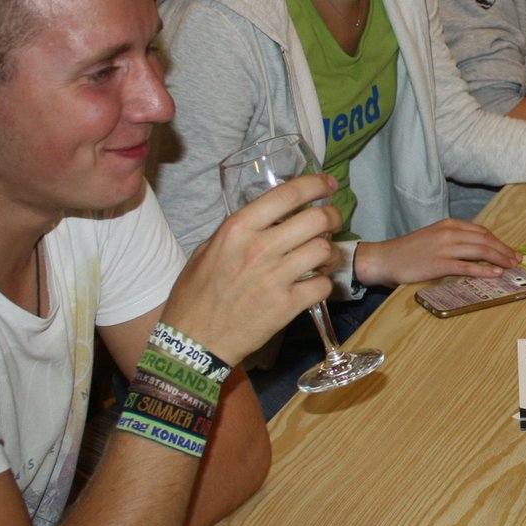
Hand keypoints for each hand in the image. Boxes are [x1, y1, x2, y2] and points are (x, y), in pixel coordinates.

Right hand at [162, 174, 340, 364]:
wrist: (192, 341)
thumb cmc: (195, 295)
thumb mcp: (207, 251)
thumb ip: (239, 232)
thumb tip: (268, 217)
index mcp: (237, 229)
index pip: (286, 195)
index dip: (315, 185)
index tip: (328, 184)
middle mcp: (259, 249)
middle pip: (316, 219)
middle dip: (332, 217)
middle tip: (332, 222)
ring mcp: (275, 278)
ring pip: (324, 250)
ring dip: (331, 252)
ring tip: (325, 257)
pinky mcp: (287, 305)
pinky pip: (323, 285)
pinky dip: (324, 284)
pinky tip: (314, 285)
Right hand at [356, 220, 520, 286]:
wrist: (384, 258)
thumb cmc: (408, 251)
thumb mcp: (433, 238)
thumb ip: (454, 240)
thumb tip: (476, 250)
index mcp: (449, 224)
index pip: (482, 231)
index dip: (499, 242)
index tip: (510, 252)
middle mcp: (449, 232)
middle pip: (485, 240)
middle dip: (504, 250)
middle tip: (517, 260)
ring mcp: (444, 247)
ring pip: (480, 251)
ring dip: (500, 259)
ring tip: (511, 267)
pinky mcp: (439, 264)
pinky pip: (467, 266)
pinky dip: (484, 270)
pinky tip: (495, 273)